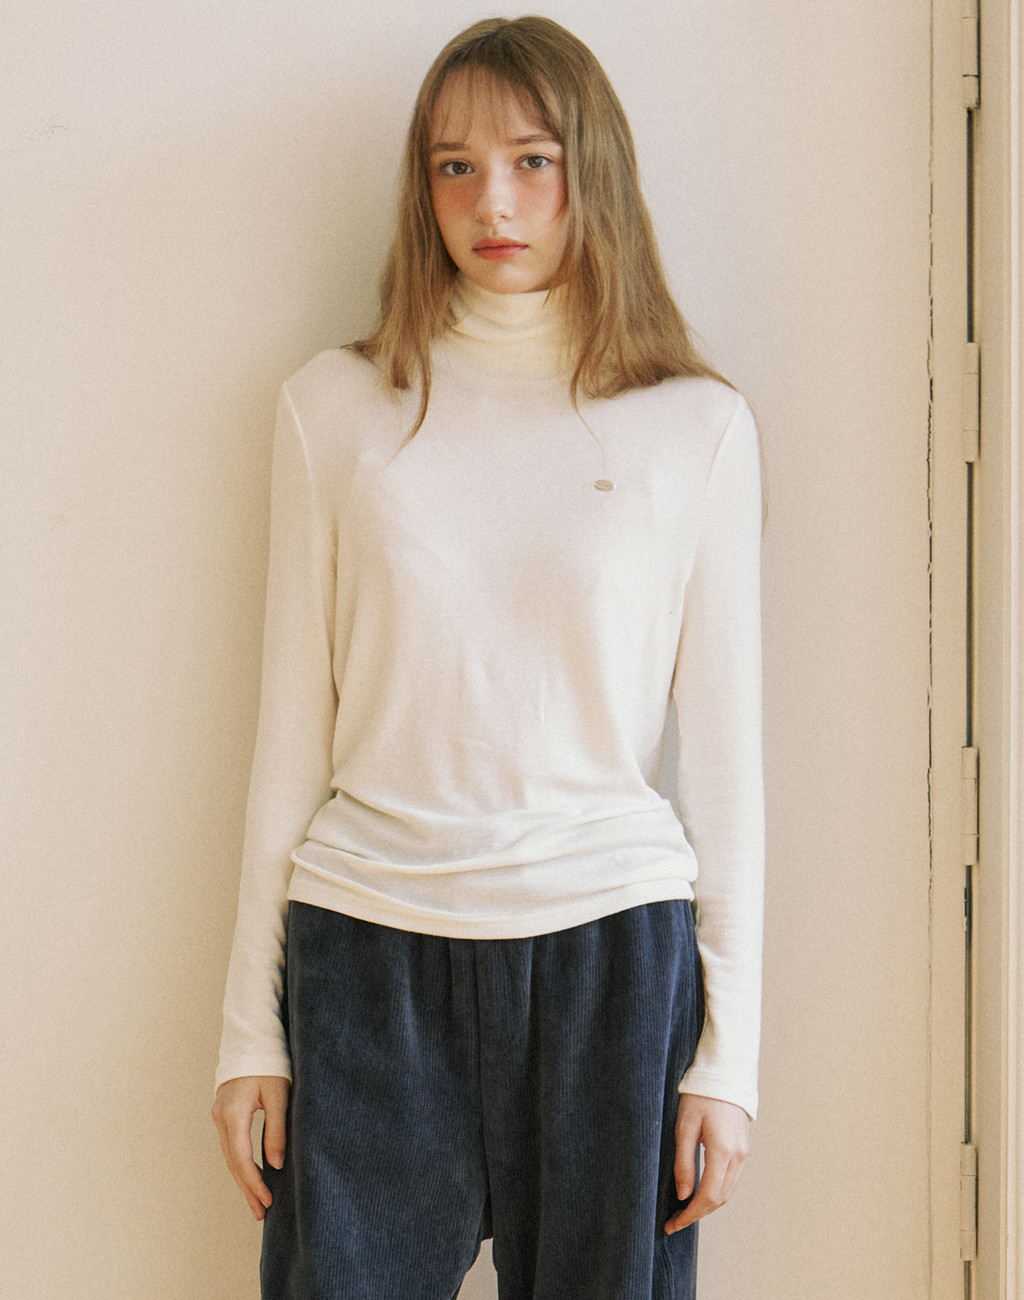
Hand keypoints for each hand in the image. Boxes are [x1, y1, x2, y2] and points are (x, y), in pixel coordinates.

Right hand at [212, 1075, 289, 1220]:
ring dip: (243, 1179)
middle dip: (248, 1188)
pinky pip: (232, 1145)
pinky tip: (252, 1176)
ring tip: (258, 1202)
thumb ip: (276, 1128)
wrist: (252, 1039)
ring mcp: (220, 1115)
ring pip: (230, 1155)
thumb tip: (276, 1164)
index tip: (268, 1200)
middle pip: (233, 1161)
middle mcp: (220, 1116)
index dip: (254, 1182)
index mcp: (233, 1112)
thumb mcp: (278, 1094)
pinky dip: (241, 1163)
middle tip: (262, 1212)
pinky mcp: (224, 1113)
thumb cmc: (269, 1062)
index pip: (241, 1158)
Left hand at [665, 1093, 749, 1233]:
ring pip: (727, 1191)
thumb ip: (684, 1162)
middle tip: (674, 1220)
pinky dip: (716, 1191)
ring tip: (684, 1209)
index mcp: (723, 1151)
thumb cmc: (700, 1096)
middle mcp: (738, 1156)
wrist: (724, 1074)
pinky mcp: (743, 1148)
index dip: (690, 1215)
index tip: (672, 1224)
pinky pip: (730, 1179)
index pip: (708, 1197)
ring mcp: (743, 1153)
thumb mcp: (684, 1127)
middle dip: (697, 1213)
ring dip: (707, 1204)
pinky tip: (699, 1190)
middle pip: (720, 1199)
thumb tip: (684, 1195)